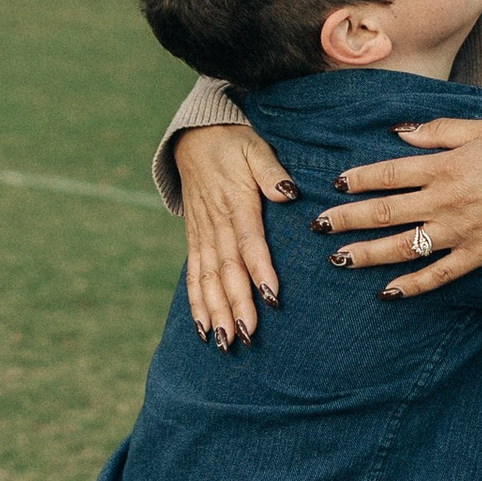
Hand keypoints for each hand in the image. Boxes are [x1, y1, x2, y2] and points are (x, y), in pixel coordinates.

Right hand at [175, 123, 295, 347]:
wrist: (194, 137)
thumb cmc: (233, 143)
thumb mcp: (255, 148)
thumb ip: (271, 171)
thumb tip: (288, 193)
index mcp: (236, 203)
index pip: (250, 242)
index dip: (260, 270)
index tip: (271, 297)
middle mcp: (216, 224)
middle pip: (227, 270)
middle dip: (236, 304)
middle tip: (247, 335)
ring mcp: (202, 234)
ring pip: (208, 279)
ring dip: (215, 312)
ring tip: (224, 342)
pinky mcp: (195, 240)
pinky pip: (193, 275)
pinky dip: (196, 303)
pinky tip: (202, 329)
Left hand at [316, 118, 481, 297]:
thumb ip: (437, 131)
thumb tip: (398, 133)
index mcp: (445, 167)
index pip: (389, 174)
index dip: (358, 179)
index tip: (335, 184)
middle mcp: (446, 201)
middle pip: (386, 211)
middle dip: (347, 219)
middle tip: (318, 226)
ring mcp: (461, 231)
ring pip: (404, 246)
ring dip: (367, 254)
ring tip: (339, 259)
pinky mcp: (479, 254)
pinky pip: (439, 274)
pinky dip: (413, 285)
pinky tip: (388, 291)